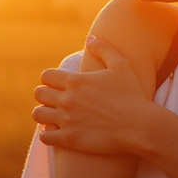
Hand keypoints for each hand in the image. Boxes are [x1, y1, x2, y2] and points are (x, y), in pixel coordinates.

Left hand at [32, 35, 150, 155]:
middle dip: (46, 96)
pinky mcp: (69, 139)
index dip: (51, 80)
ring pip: (38, 114)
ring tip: (54, 117)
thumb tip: (90, 38)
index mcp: (75, 81)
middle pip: (39, 93)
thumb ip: (104, 49)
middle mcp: (67, 99)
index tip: (59, 86)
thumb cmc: (132, 95)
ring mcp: (67, 120)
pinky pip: (44, 137)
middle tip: (57, 101)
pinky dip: (48, 134)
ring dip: (44, 114)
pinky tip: (58, 133)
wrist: (139, 125)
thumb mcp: (121, 66)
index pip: (46, 76)